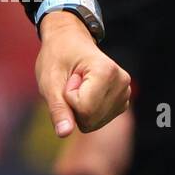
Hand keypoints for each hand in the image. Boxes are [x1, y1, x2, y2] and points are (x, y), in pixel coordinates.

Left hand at [35, 10, 130, 135]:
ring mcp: (125, 92)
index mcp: (106, 71)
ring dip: (79, 108)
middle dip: (73, 105)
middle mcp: (122, 82)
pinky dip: (87, 110)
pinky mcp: (122, 101)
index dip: (67, 97)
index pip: (84, 109)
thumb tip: (64, 133)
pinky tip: (86, 90)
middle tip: (72, 80)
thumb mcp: (49, 81)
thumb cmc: (57, 56)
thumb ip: (58, 108)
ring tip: (79, 83)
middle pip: (90, 118)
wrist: (69, 40)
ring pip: (94, 122)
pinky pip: (98, 120)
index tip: (68, 77)